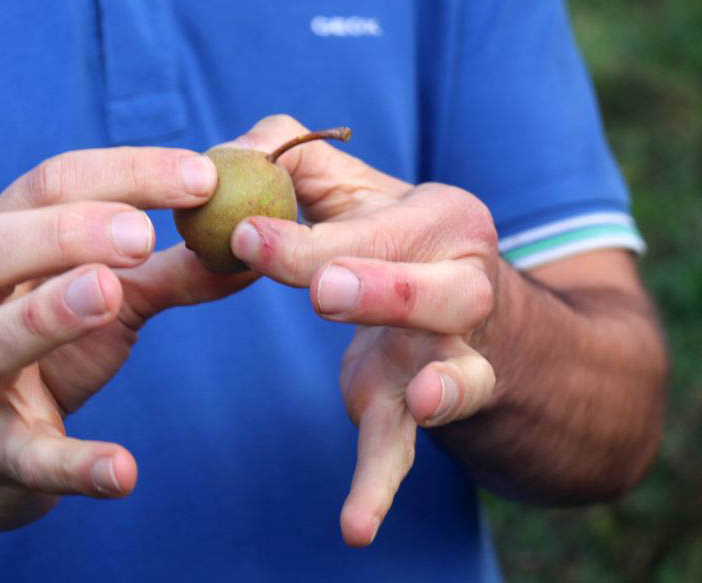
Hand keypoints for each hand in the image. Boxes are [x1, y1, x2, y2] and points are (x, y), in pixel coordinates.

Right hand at [0, 147, 253, 534]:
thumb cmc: (40, 353)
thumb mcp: (106, 302)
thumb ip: (169, 272)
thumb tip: (251, 247)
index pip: (49, 188)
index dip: (125, 174)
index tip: (203, 176)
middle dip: (65, 232)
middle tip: (143, 234)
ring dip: (47, 315)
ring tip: (110, 295)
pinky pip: (26, 457)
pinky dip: (72, 464)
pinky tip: (125, 471)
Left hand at [227, 116, 498, 545]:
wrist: (476, 319)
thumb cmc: (392, 242)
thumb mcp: (357, 193)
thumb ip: (296, 163)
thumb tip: (226, 156)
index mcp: (443, 218)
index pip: (373, 227)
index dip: (305, 232)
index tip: (240, 235)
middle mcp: (467, 287)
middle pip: (439, 291)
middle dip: (383, 288)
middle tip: (324, 290)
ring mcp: (460, 357)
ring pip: (459, 374)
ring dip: (441, 385)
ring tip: (423, 396)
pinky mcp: (428, 410)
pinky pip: (409, 451)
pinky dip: (383, 487)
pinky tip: (354, 528)